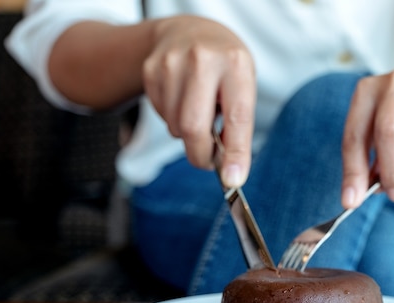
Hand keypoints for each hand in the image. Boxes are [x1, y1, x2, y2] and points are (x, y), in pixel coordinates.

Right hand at [143, 16, 255, 187]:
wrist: (189, 31)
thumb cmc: (224, 68)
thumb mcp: (242, 86)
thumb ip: (238, 126)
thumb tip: (231, 171)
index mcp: (235, 64)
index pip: (237, 118)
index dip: (235, 153)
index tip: (233, 180)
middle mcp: (203, 59)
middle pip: (194, 127)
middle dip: (200, 155)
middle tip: (207, 161)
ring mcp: (172, 63)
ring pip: (175, 126)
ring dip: (187, 134)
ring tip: (198, 114)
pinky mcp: (151, 70)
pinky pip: (161, 116)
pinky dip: (173, 120)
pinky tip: (182, 102)